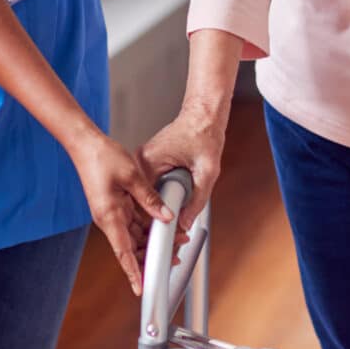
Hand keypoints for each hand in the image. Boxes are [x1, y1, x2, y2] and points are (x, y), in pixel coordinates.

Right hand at [69, 129, 172, 294]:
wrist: (86, 143)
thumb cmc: (103, 157)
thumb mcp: (132, 176)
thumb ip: (149, 198)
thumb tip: (165, 216)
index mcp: (109, 215)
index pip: (124, 252)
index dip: (134, 272)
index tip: (142, 288)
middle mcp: (108, 218)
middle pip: (131, 247)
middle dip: (151, 255)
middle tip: (175, 255)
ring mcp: (111, 212)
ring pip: (133, 235)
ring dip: (151, 239)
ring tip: (176, 239)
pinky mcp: (113, 204)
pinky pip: (132, 221)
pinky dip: (146, 226)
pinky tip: (160, 224)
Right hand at [137, 109, 227, 231]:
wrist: (203, 116)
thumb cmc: (204, 133)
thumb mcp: (208, 170)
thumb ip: (198, 200)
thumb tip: (186, 222)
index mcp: (149, 161)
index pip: (145, 203)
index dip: (158, 220)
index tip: (170, 232)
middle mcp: (141, 161)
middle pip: (144, 201)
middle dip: (161, 214)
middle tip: (181, 221)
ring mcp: (144, 161)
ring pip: (147, 195)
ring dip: (162, 204)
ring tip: (181, 203)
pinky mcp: (149, 162)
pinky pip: (152, 186)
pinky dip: (163, 194)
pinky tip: (176, 194)